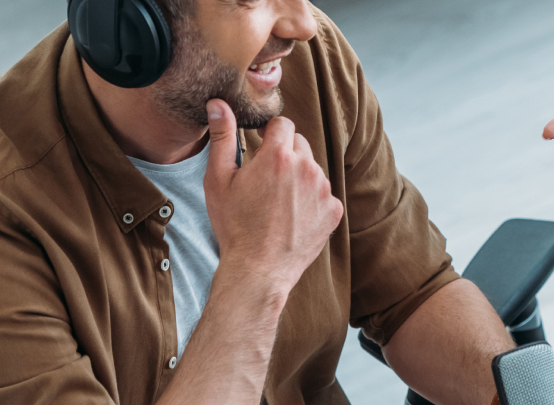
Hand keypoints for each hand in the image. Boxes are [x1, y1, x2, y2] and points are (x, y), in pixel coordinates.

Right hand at [203, 99, 343, 292]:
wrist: (258, 270)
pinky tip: (292, 218)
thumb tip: (218, 103)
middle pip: (299, 145)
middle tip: (266, 181)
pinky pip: (324, 195)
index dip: (269, 135)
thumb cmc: (234, 225)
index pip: (282, 124)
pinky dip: (311, 201)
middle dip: (284, 155)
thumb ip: (222, 137)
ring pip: (312, 170)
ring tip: (277, 204)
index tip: (261, 149)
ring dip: (299, 178)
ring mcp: (324, 190)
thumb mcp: (219, 180)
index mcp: (278, 155)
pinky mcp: (334, 210)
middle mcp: (307, 167)